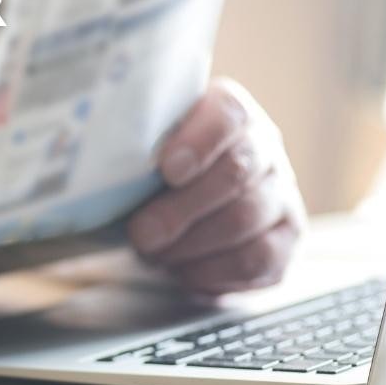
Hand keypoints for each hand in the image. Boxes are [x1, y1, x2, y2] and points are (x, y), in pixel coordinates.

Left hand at [127, 78, 305, 293]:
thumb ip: (135, 145)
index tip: (167, 169)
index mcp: (230, 112)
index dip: (200, 141)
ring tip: (154, 254)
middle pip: (235, 174)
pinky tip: (182, 271)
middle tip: (142, 233)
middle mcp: (264, 149)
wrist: (183, 202)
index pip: (227, 114)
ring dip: (191, 245)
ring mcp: (281, 194)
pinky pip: (257, 260)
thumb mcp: (144, 146)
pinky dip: (213, 271)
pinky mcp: (287, 239)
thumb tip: (98, 163)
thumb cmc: (156, 169)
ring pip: (245, 221)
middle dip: (181, 209)